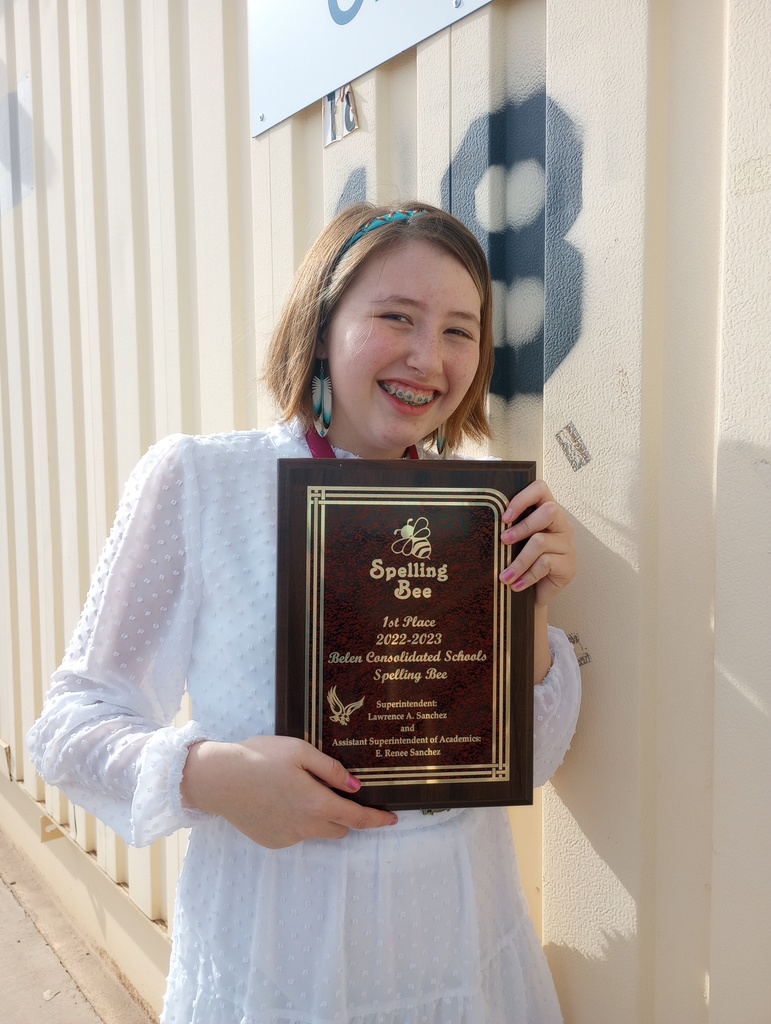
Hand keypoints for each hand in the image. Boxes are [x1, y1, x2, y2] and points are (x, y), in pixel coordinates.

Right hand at [181, 735, 397, 848]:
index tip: (393, 818)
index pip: (357, 818)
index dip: (377, 820)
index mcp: (316, 803)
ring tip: (300, 791)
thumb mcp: (299, 751)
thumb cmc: (260, 757)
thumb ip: (330, 769)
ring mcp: (288, 837)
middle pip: (340, 829)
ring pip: (317, 832)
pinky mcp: (272, 841)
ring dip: (321, 818)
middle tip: (337, 794)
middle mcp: (306, 826)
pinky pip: (296, 833)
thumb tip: (355, 786)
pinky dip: (298, 821)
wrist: (218, 779)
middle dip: (347, 816)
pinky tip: (280, 801)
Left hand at [498, 480, 575, 607]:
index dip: (523, 498)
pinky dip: (527, 576)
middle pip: (549, 511)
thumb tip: (487, 526)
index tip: (505, 517)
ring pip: (541, 542)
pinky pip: (546, 564)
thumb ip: (509, 529)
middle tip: (504, 540)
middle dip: (522, 526)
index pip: (540, 489)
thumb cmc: (525, 563)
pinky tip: (517, 584)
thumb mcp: (516, 543)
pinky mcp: (569, 565)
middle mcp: (561, 525)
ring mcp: (567, 545)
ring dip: (518, 561)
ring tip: (505, 576)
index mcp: (547, 513)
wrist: (536, 594)